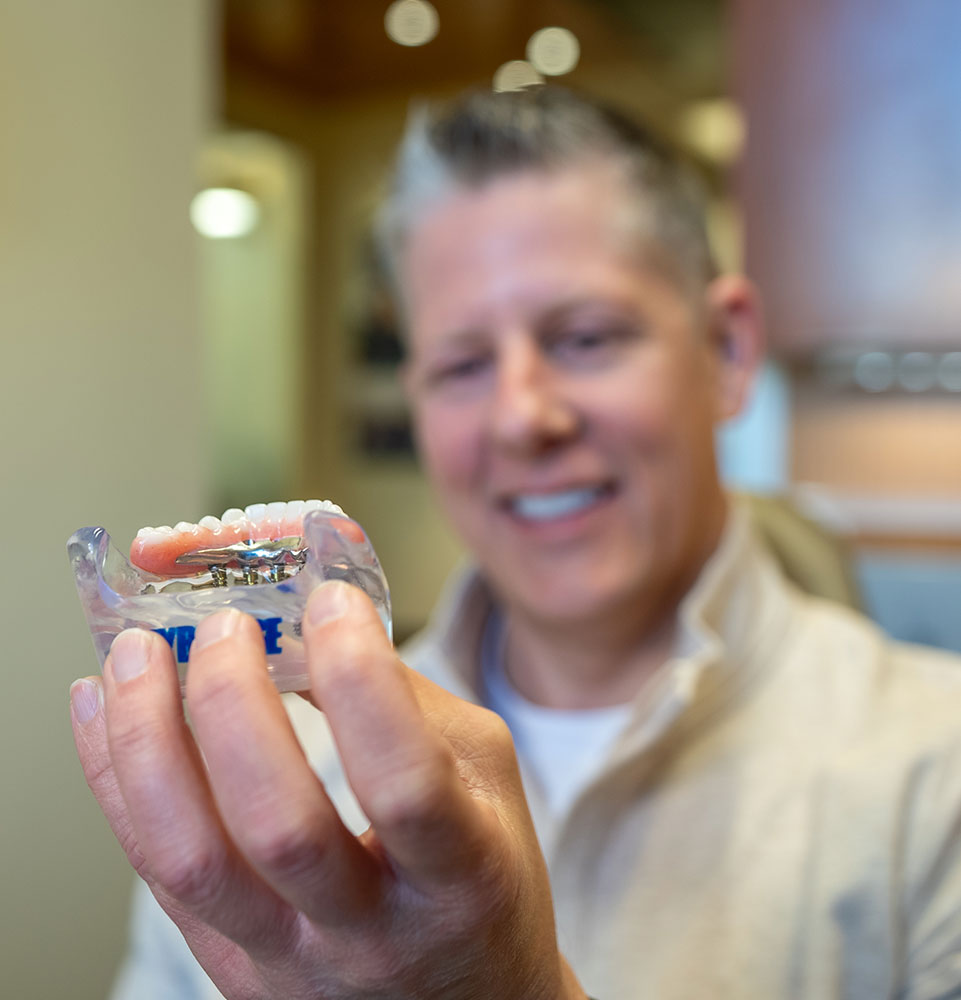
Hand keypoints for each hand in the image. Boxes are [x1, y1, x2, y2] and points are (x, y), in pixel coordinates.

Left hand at [71, 581, 586, 999]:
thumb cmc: (483, 881)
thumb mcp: (484, 779)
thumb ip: (406, 703)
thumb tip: (306, 627)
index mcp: (460, 875)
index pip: (404, 784)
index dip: (361, 683)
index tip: (331, 603)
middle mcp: (370, 932)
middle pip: (280, 827)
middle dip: (234, 706)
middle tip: (223, 627)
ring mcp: (288, 960)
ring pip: (191, 861)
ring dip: (148, 742)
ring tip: (135, 656)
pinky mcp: (229, 965)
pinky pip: (155, 874)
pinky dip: (117, 780)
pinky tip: (102, 709)